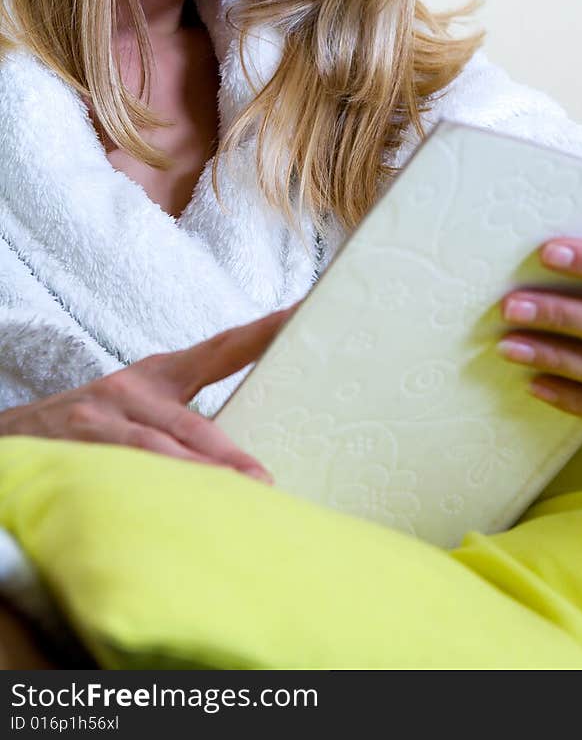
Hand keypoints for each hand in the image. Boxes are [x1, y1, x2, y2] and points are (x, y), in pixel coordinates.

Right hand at [0, 307, 294, 479]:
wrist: (12, 432)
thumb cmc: (94, 422)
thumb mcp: (141, 400)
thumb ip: (188, 415)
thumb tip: (252, 454)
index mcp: (159, 374)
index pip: (221, 348)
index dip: (262, 331)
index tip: (302, 314)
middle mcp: (132, 389)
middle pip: (191, 423)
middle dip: (227, 456)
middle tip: (263, 480)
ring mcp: (101, 420)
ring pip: (156, 456)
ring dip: (195, 481)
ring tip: (228, 504)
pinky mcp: (74, 452)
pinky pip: (119, 478)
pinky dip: (148, 496)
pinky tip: (170, 518)